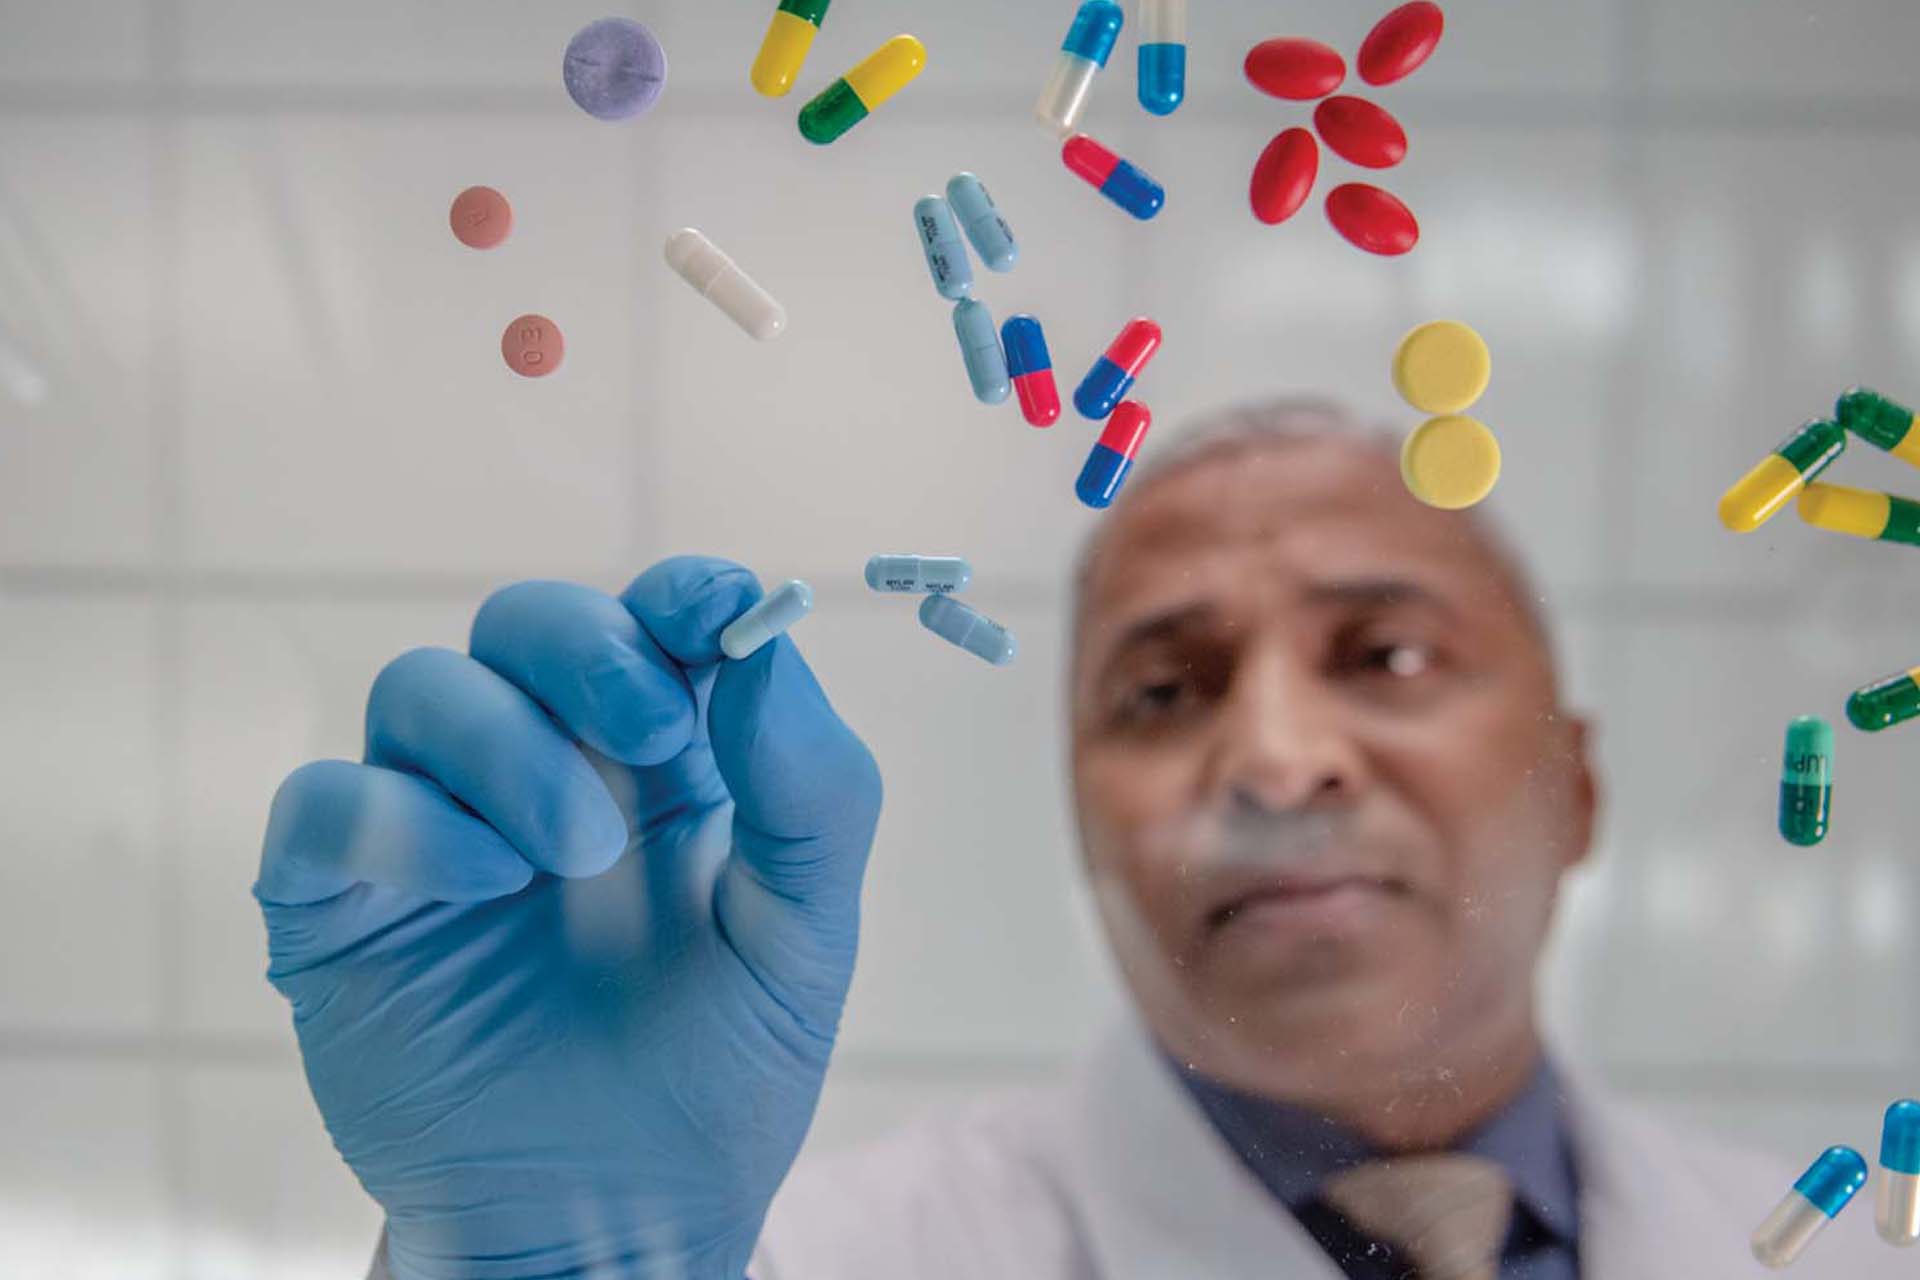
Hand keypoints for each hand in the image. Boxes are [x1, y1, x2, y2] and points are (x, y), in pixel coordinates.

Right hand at [255, 557, 881, 1279]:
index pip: (655, 619)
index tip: (718, 610)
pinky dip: (402, 820)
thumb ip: (811, 792)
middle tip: (651, 731)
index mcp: (661, 760)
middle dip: (587, 650)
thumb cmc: (717, 1073)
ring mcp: (435, 826)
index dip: (681, 594)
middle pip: (527, 623)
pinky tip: (486, 884)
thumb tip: (768, 648)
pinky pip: (329, 802)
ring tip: (577, 853)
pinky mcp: (341, 903)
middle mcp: (542, 767)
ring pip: (423, 689)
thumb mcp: (804, 939)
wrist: (615, 1220)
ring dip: (507, 747)